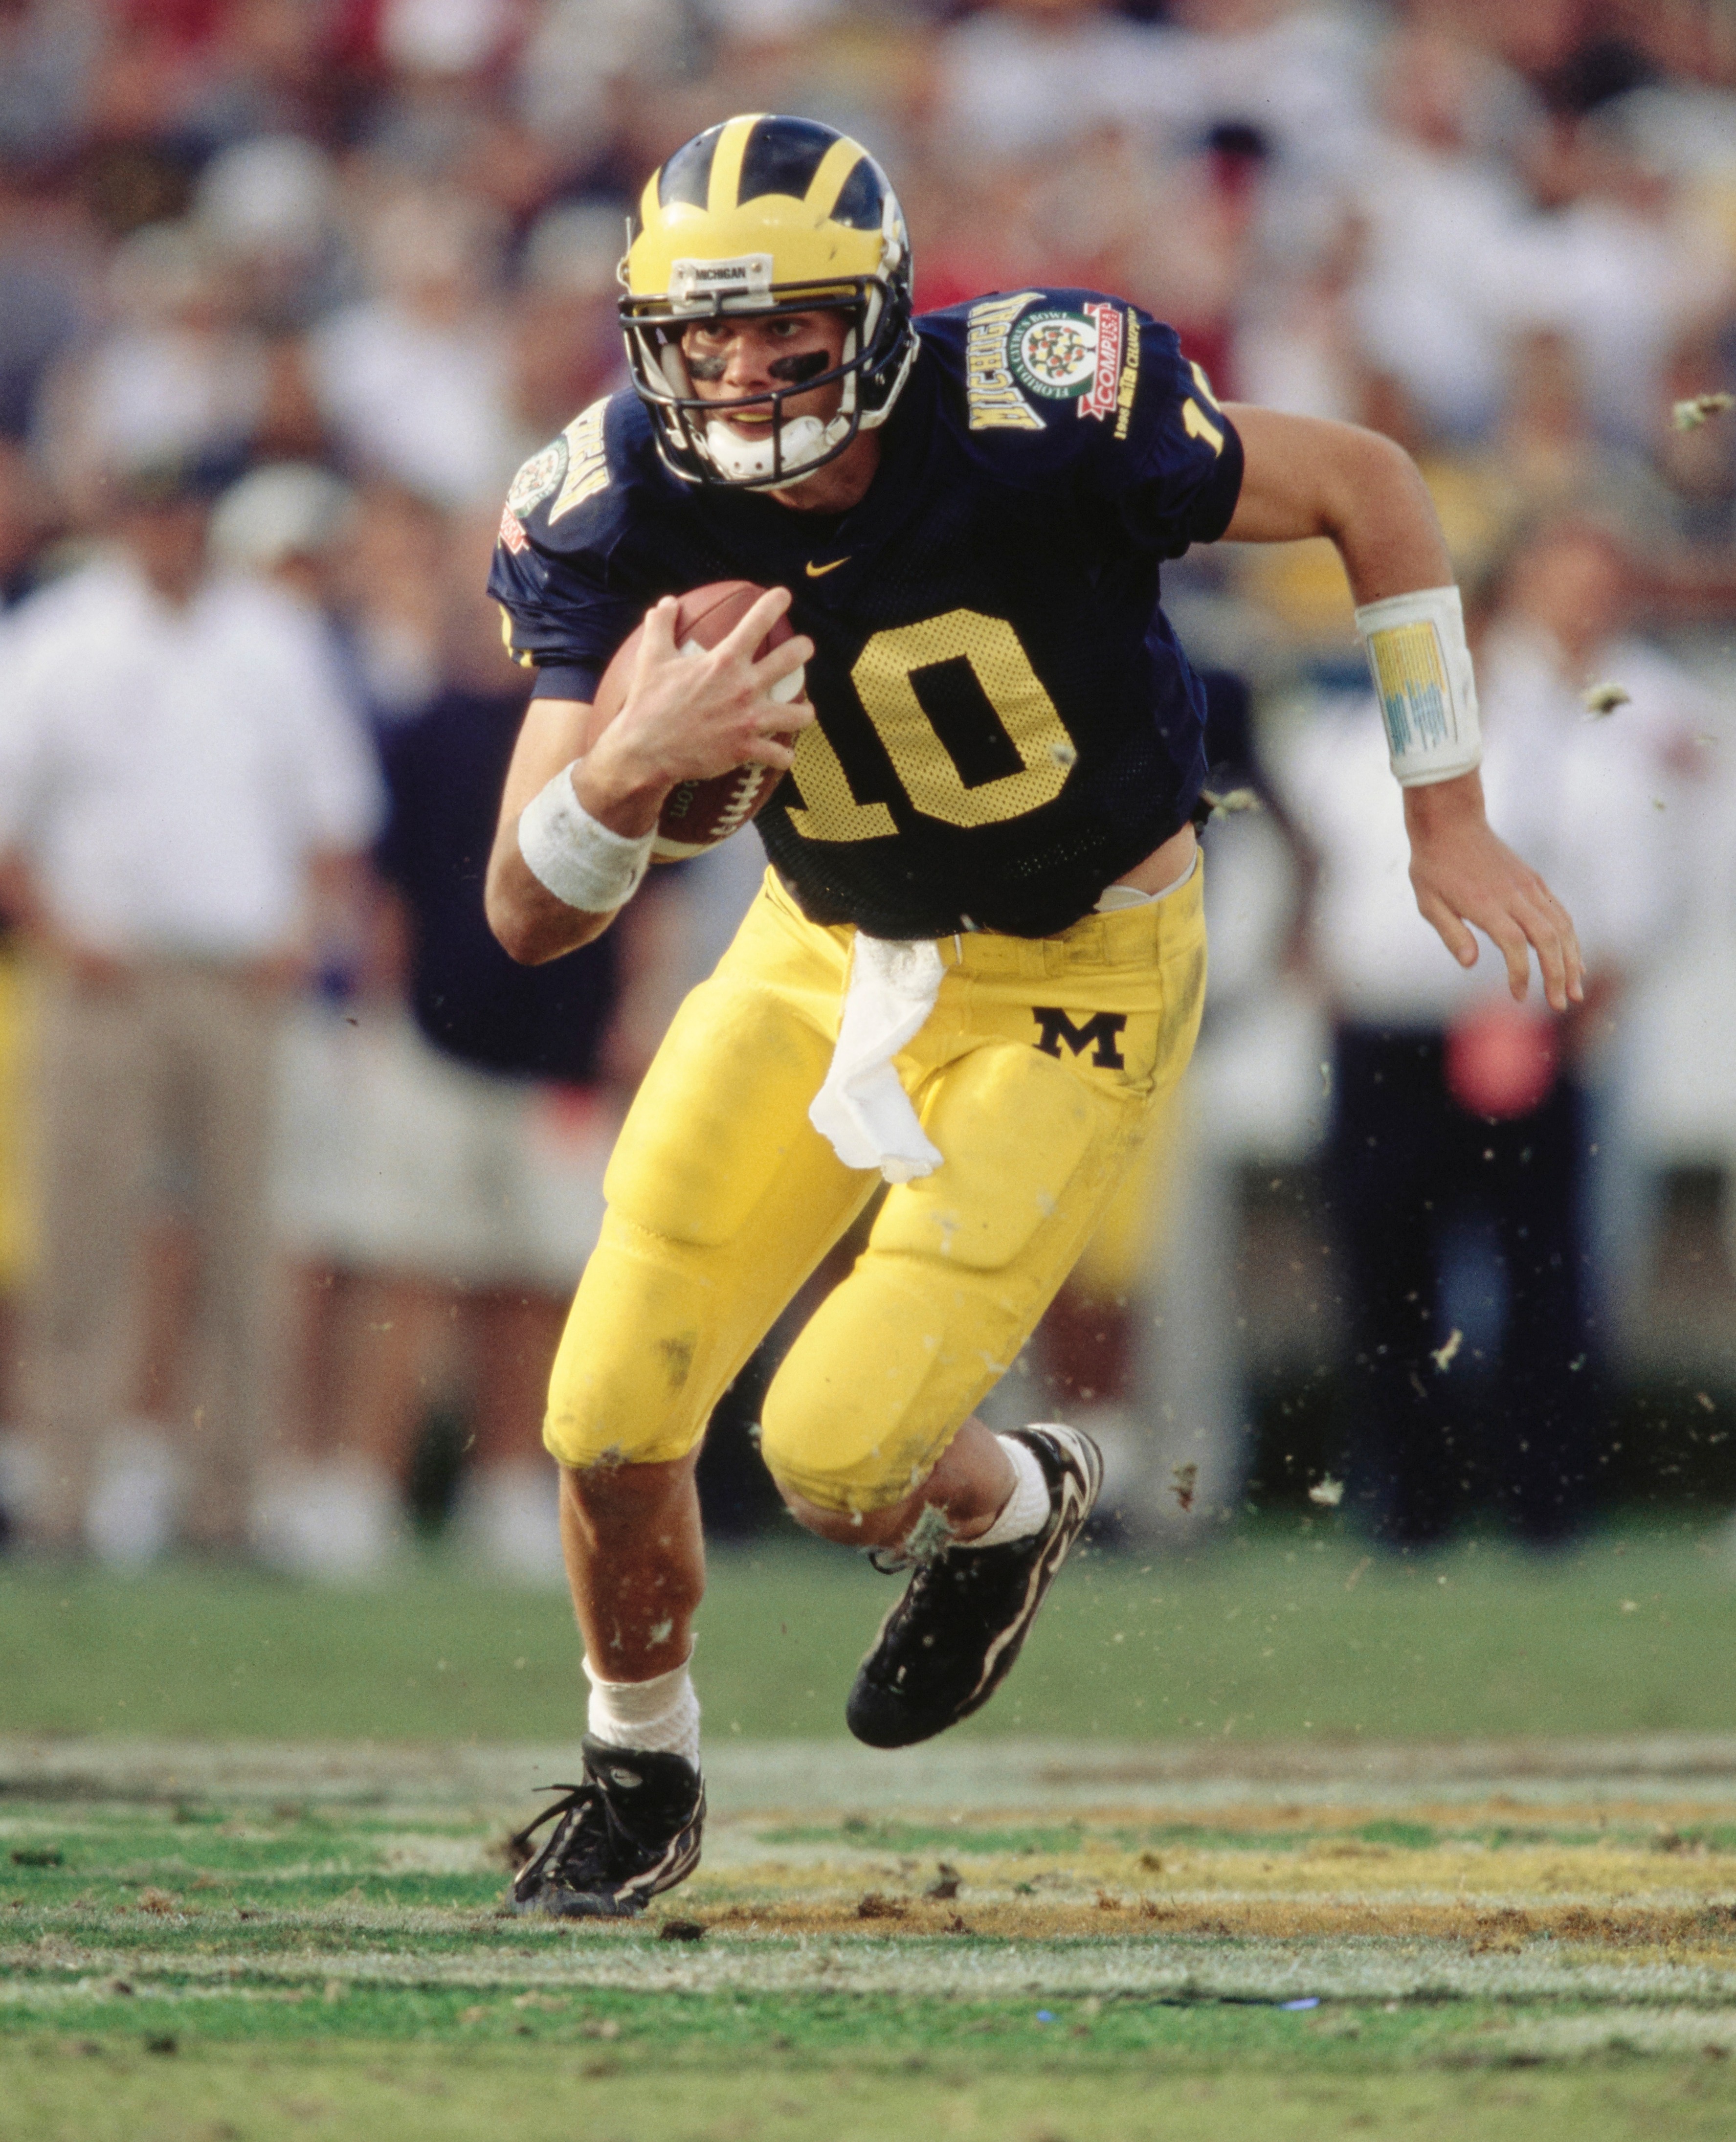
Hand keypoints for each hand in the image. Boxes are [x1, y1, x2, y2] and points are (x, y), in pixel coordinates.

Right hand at [577, 589, 814, 832]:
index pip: (758, 621)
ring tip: (804, 710)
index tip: (784, 596)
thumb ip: (661, 626)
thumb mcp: (651, 658)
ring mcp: (749, 719)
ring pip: (798, 714)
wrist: (646, 750)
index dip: (776, 603)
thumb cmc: (648, 702)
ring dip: (804, 712)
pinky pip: (779, 755)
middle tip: (804, 648)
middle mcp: (744, 687)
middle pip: (792, 659)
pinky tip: (783, 754)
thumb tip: (667, 602)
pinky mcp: (746, 748)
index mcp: (724, 660)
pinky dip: (783, 756)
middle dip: (803, 649)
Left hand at [1404, 772, 1583, 1012]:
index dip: (1521, 974)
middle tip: (1560, 1005)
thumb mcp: (1429, 902)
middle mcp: (1514, 896)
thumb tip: (1470, 964)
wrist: (1451, 822)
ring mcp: (1528, 887)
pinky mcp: (1534, 881)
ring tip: (1574, 989)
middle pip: (1547, 940)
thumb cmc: (1434, 865)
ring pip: (1562, 926)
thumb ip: (1451, 933)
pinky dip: (1570, 938)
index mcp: (1486, 904)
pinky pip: (1560, 912)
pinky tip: (1572, 959)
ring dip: (1571, 960)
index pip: (1514, 945)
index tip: (1518, 997)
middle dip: (1557, 975)